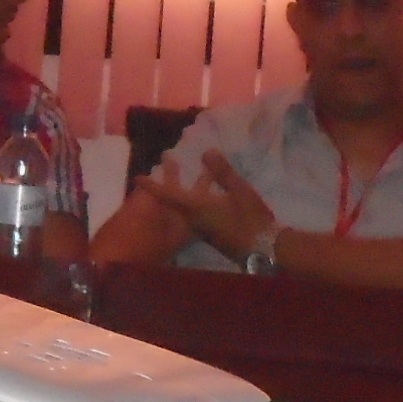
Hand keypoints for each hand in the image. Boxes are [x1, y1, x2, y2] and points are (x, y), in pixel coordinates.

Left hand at [137, 150, 278, 263]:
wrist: (265, 249)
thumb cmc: (250, 219)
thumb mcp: (239, 191)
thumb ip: (222, 172)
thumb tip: (206, 151)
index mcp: (197, 209)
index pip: (168, 195)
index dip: (152, 186)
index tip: (138, 177)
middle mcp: (194, 219)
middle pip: (175, 199)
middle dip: (170, 179)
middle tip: (166, 160)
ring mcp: (203, 227)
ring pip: (187, 205)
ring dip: (185, 187)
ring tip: (188, 169)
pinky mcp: (212, 232)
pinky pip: (196, 211)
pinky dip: (196, 196)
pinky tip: (207, 190)